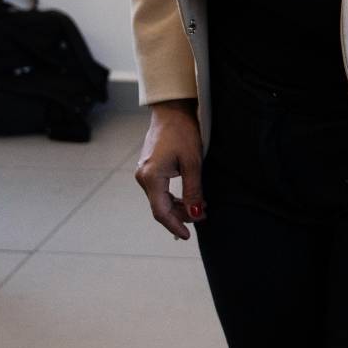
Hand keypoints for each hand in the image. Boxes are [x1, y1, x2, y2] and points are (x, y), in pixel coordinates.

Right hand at [133, 100, 205, 239]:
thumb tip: (196, 215)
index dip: (175, 226)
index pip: (161, 212)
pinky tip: (190, 198)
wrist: (172, 111)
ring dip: (180, 206)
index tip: (188, 236)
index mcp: (151, 177)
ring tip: (201, 206)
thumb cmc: (182, 132)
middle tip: (204, 214)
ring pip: (161, 200)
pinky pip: (160, 190)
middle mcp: (143, 177)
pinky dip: (174, 197)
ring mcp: (144, 172)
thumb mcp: (193, 163)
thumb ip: (193, 191)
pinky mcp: (149, 168)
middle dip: (182, 215)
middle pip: (161, 207)